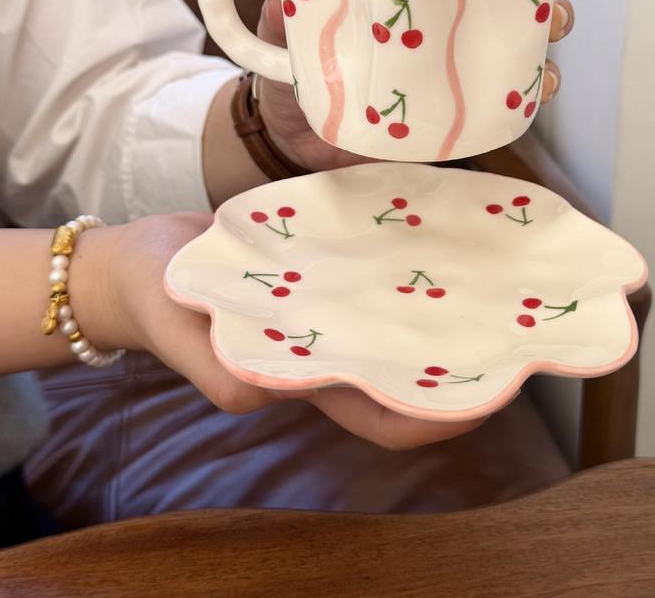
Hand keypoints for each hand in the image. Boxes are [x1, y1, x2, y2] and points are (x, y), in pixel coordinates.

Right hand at [85, 214, 485, 449]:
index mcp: (300, 379)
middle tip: (514, 326)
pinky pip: (375, 276)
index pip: (382, 414)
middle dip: (459, 360)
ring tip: (490, 282)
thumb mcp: (181, 335)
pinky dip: (405, 269)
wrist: (140, 258)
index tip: (490, 392)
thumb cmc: (156, 298)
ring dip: (440, 313)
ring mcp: (329, 311)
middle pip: (406, 368)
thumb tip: (273, 389)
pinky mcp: (323, 273)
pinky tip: (434, 238)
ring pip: (397, 321)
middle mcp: (327, 349)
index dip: (436, 415)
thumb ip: (222, 370)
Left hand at [256, 0, 574, 170]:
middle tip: (554, 16)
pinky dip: (515, 110)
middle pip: (506, 16)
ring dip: (540, 64)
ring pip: (510, 65)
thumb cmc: (293, 64)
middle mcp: (439, 35)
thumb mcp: (284, 27)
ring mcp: (446, 80)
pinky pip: (489, 116)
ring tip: (549, 72)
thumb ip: (286, 0)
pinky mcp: (444, 125)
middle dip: (544, 12)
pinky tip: (528, 105)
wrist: (285, 134)